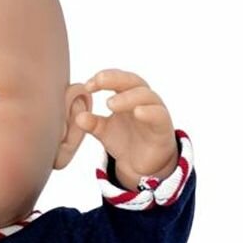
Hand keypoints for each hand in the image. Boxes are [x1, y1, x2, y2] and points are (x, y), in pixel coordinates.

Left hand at [74, 69, 178, 187]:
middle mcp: (143, 99)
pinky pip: (158, 115)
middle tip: (98, 81)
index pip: (117, 79)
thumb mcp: (104, 132)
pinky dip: (148, 112)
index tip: (87, 85)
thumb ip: (92, 123)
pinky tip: (137, 112)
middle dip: (114, 78)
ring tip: (110, 104)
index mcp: (127, 96)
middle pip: (132, 81)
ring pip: (146, 95)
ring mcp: (154, 110)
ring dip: (128, 97)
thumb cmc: (126, 140)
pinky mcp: (163, 126)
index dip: (103, 78)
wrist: (142, 164)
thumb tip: (78, 117)